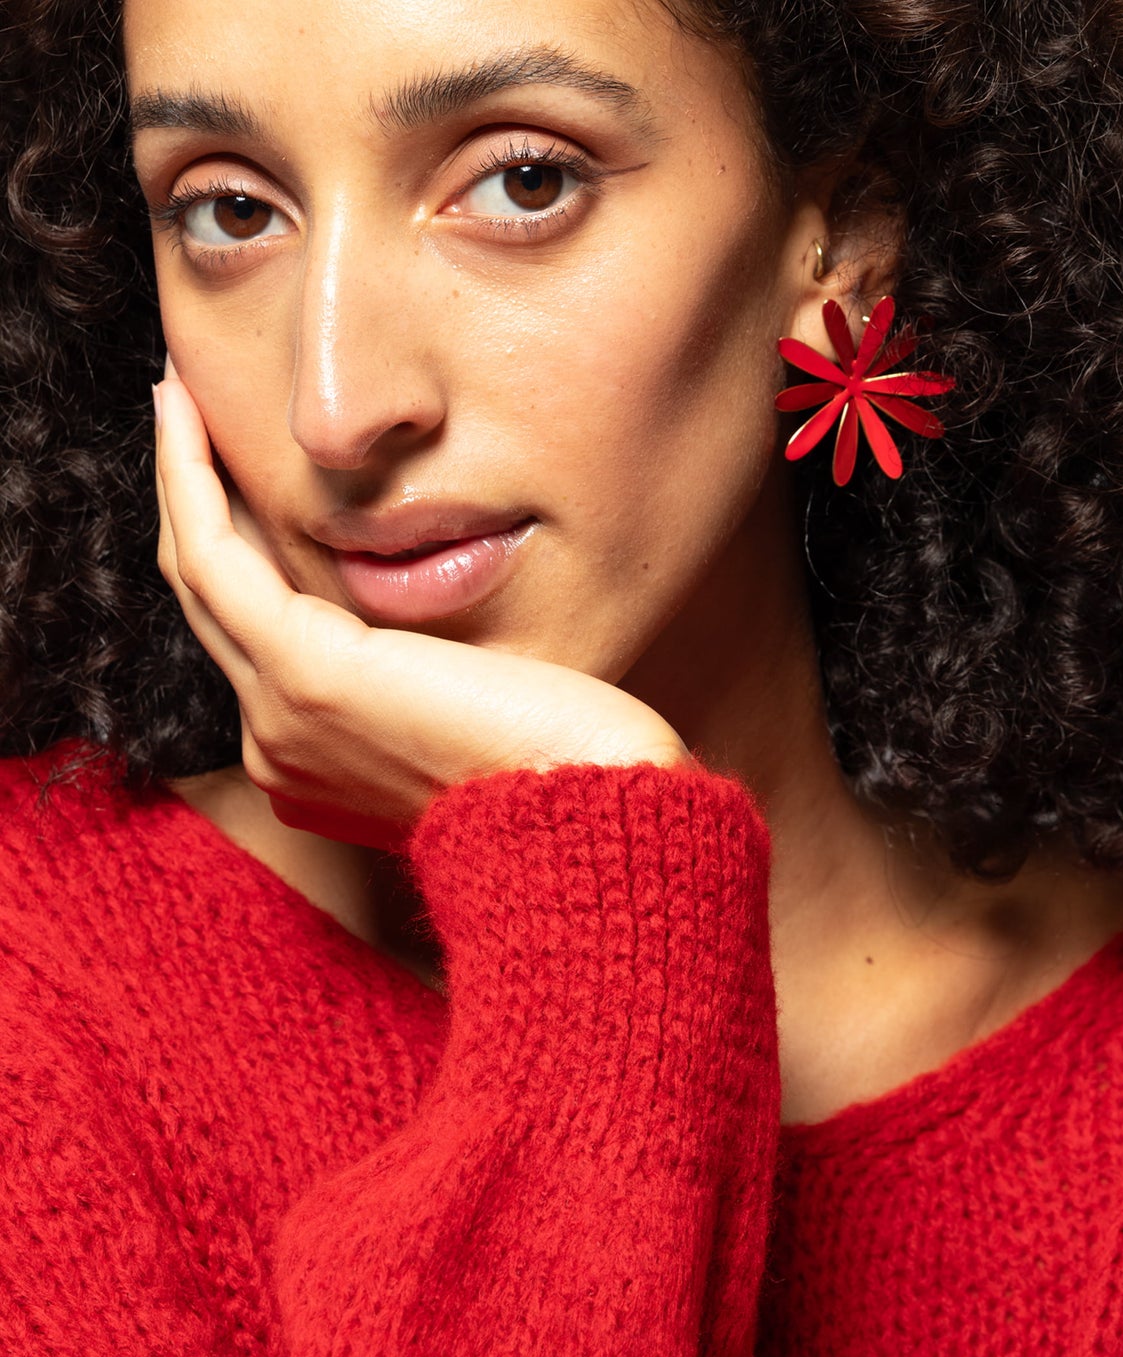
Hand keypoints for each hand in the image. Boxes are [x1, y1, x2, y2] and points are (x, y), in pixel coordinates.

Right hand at [152, 360, 689, 849]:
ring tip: (173, 397)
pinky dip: (187, 480)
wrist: (585, 830)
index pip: (259, 641)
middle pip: (215, 607)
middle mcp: (280, 748)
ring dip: (179, 479)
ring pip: (202, 576)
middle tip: (183, 415)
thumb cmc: (568, 775)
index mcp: (319, 766)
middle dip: (194, 506)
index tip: (238, 476)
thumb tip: (442, 646)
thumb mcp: (487, 724)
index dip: (242, 553)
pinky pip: (214, 558)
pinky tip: (181, 412)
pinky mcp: (303, 672)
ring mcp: (280, 716)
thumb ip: (438, 687)